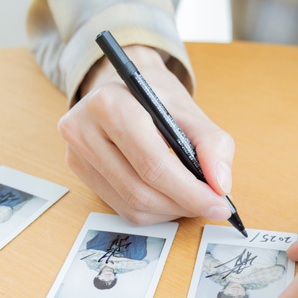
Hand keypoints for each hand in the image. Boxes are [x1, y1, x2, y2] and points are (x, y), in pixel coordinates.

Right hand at [58, 45, 234, 224]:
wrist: (125, 86)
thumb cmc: (156, 97)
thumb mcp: (191, 110)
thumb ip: (213, 144)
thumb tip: (220, 186)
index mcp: (110, 104)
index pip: (152, 163)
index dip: (189, 191)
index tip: (219, 203)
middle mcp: (83, 128)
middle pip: (139, 189)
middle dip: (183, 204)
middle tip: (212, 206)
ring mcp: (76, 152)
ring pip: (131, 204)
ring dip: (170, 211)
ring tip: (193, 200)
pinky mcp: (79, 170)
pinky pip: (121, 207)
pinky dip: (153, 211)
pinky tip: (169, 198)